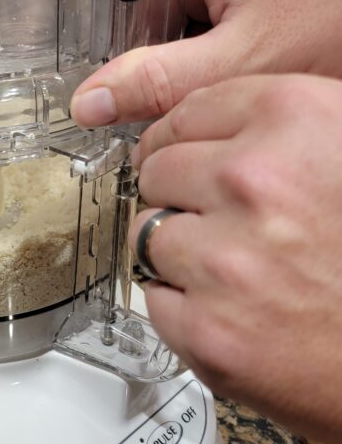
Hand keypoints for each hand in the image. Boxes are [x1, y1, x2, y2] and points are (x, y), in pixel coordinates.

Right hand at [71, 0, 341, 126]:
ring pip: (193, 35)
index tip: (119, 107)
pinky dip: (234, 67)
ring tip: (233, 92)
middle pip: (157, 24)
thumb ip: (157, 83)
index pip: (124, 6)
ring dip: (204, 74)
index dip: (120, 62)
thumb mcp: (241, 60)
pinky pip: (228, 35)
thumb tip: (92, 99)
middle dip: (169, 72)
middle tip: (183, 112)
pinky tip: (253, 85)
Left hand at [130, 73, 341, 443]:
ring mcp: (223, 259)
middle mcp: (253, 181)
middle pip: (157, 171)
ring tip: (240, 271)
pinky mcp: (205, 329)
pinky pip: (154, 296)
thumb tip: (214, 128)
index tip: (185, 156)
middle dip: (180, 195)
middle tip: (224, 223)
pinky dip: (184, 305)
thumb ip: (285, 128)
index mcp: (294, 118)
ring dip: (179, 250)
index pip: (185, 114)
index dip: (182, 141)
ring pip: (148, 234)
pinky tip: (237, 309)